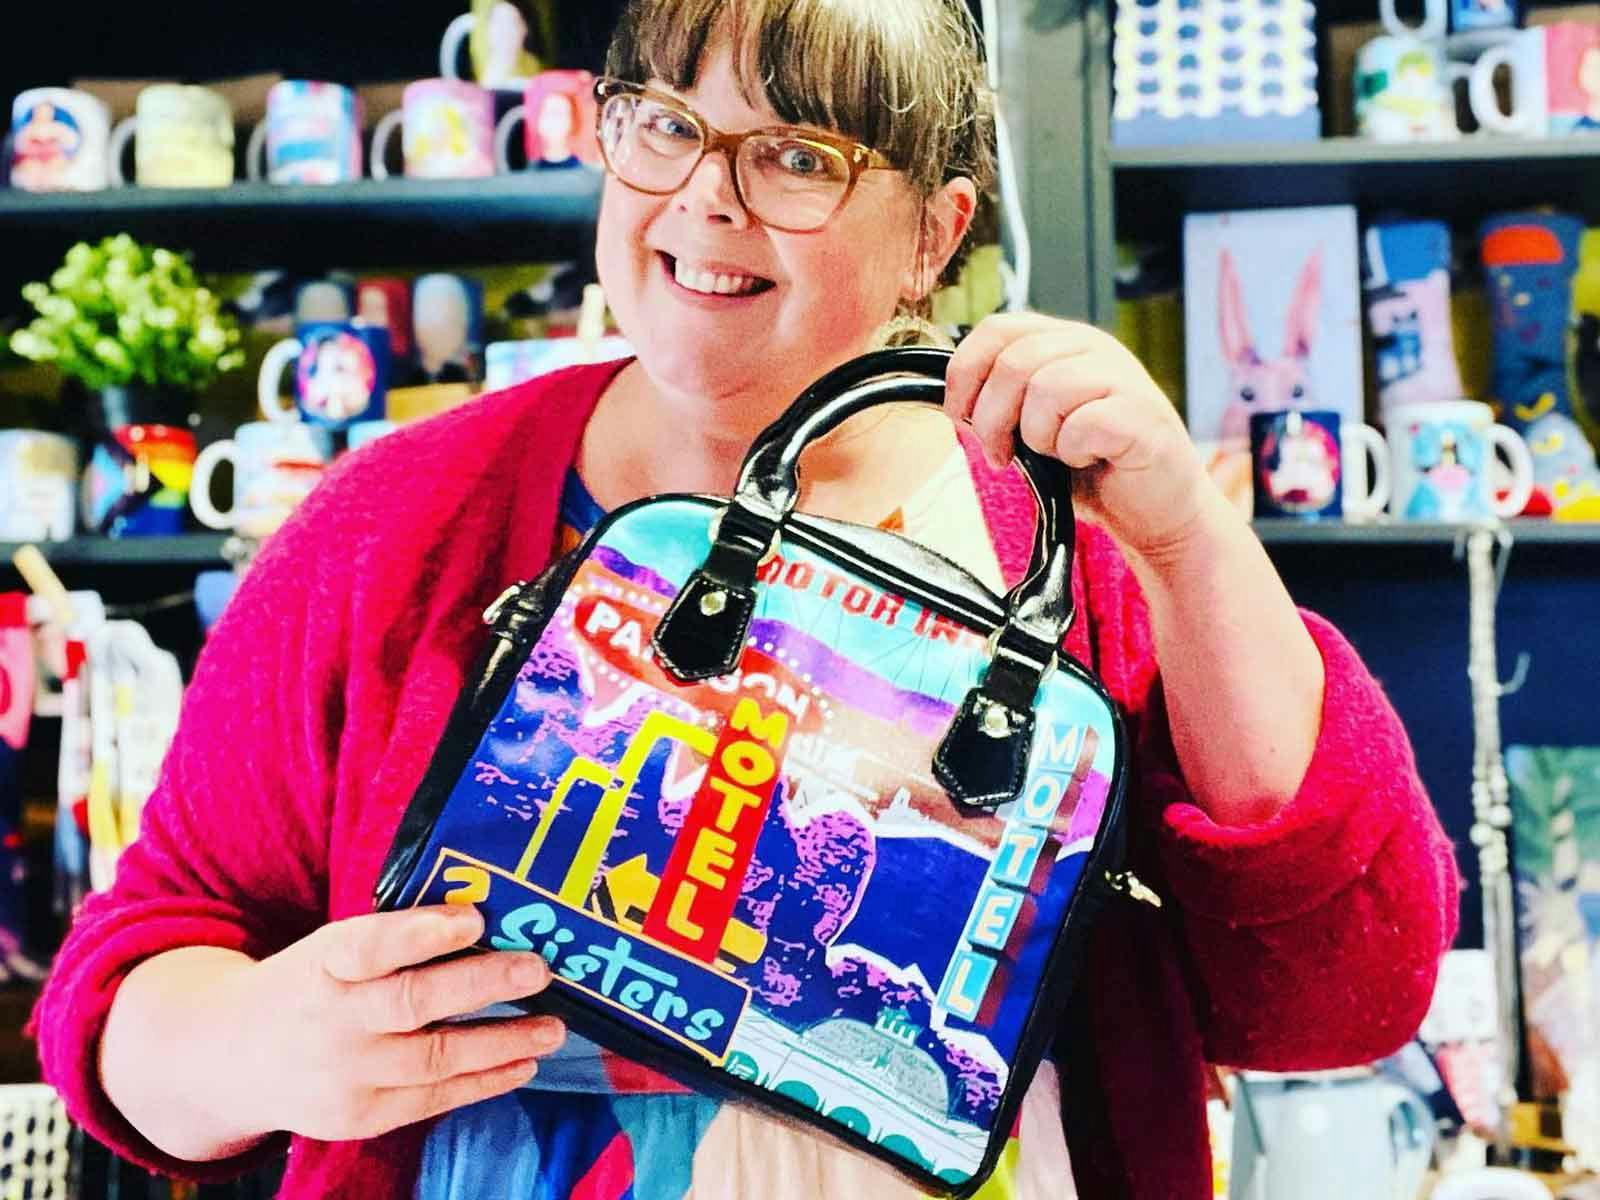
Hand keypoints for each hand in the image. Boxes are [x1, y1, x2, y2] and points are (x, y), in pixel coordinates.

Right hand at [217, 905, 563, 1142]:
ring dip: (502, 1042)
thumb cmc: (309, 985)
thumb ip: (397, 937)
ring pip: (434, 1059)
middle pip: (413, 1002)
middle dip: (482, 985)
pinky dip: (484, 1081)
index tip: (475, 919)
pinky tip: (523, 1062)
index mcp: (324, 962)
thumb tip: (490, 915)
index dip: (423, 933)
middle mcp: (332, 1020)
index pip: (371, 945)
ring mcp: (345, 1075)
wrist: (231, 1058)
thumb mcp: (333, 947)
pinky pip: (433, 1099)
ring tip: (553, 1027)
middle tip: (538, 970)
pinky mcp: (361, 1117)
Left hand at [945, 313, 1220, 558]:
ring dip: (1036, 436)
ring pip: (1046, 389)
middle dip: (991, 418)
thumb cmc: (1093, 470)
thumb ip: (1003, 403)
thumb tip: (954, 401)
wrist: (1155, 512)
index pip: (998, 327)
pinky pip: (1082, 424)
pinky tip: (1087, 461)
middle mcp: (1095, 349)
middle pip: (1014, 361)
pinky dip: (1071, 452)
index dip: (965, 372)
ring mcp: (1123, 377)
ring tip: (1054, 457)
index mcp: (1064, 343)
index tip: (960, 417)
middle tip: (1002, 455)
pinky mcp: (1142, 415)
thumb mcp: (1034, 427)